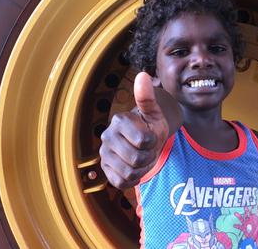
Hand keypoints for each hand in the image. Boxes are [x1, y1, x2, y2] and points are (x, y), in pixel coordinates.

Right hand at [99, 72, 178, 188]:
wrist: (145, 144)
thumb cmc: (150, 127)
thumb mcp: (153, 114)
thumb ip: (147, 98)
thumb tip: (143, 75)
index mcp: (119, 120)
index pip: (144, 141)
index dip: (154, 142)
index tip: (151, 136)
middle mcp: (107, 136)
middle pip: (137, 159)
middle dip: (149, 157)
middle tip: (147, 150)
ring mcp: (104, 154)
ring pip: (130, 172)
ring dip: (142, 168)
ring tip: (142, 157)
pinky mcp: (105, 171)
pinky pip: (123, 182)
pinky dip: (133, 179)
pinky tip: (134, 168)